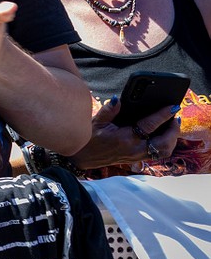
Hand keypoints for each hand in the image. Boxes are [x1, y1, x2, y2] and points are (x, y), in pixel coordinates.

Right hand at [66, 97, 180, 170]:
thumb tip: (119, 99)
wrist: (83, 157)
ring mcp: (137, 156)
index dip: (163, 115)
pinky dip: (166, 144)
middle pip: (164, 142)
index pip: (150, 125)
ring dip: (172, 139)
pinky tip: (165, 135)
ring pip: (164, 150)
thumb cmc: (89, 138)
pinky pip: (158, 153)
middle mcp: (134, 149)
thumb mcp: (96, 121)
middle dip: (173, 130)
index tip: (173, 107)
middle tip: (175, 117)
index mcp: (124, 138)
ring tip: (173, 126)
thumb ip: (109, 110)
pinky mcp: (137, 159)